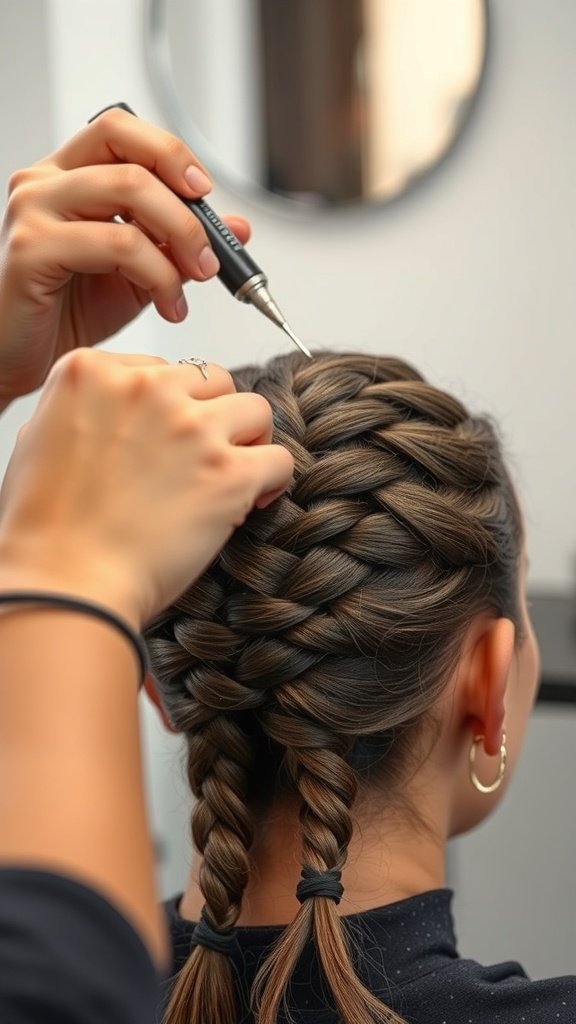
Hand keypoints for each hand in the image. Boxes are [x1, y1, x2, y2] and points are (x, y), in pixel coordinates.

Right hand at [0, 107, 250, 405]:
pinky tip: (167, 306)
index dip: (171, 153)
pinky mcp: (31, 247)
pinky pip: (116, 243)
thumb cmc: (70, 312)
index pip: (122, 130)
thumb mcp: (140, 273)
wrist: (23, 361)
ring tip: (190, 285)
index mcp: (68, 175)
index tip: (205, 195)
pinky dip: (156, 274)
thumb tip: (238, 226)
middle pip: (130, 152)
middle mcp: (44, 181)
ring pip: (129, 190)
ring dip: (178, 239)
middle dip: (185, 204)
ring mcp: (33, 209)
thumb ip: (180, 243)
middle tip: (210, 254)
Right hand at [0, 349, 292, 625]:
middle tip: (206, 456)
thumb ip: (81, 413)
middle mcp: (145, 389)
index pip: (159, 369)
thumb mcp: (37, 443)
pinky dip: (273, 480)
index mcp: (93, 373)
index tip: (169, 439)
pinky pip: (279, 458)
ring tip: (234, 474)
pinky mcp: (229, 472)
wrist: (65, 583)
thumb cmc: (43, 530)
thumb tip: (108, 416)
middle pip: (211, 381)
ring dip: (249, 441)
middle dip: (213, 416)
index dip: (171, 407)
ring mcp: (191, 428)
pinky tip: (254, 500)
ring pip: (255, 409)